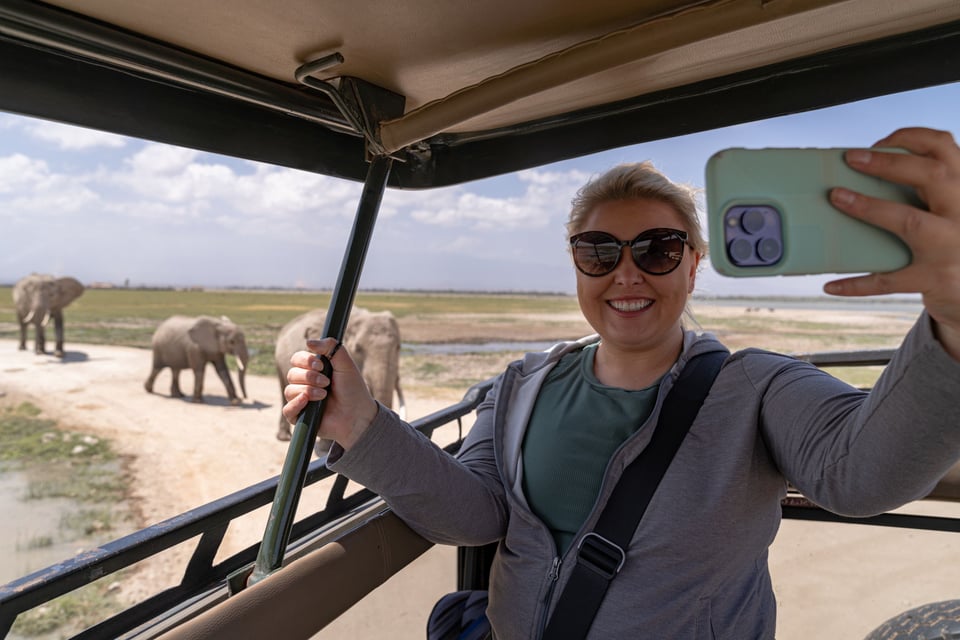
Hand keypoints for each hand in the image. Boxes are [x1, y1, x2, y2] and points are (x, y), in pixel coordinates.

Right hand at [282, 337, 378, 448]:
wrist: (358, 414)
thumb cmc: (353, 389)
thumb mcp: (345, 364)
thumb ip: (331, 347)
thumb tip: (308, 342)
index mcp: (313, 370)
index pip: (297, 359)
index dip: (306, 360)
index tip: (321, 365)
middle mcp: (305, 384)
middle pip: (292, 374)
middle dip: (309, 377)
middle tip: (327, 382)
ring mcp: (301, 400)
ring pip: (289, 390)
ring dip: (308, 391)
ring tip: (324, 395)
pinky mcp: (300, 417)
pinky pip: (287, 409)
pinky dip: (296, 404)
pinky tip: (307, 401)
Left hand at [824, 127, 959, 359]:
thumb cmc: (948, 242)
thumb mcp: (947, 210)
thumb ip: (924, 192)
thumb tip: (863, 176)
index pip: (945, 149)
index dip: (911, 138)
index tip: (877, 143)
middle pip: (933, 176)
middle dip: (889, 164)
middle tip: (852, 159)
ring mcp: (950, 247)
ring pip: (911, 221)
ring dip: (870, 207)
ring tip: (837, 197)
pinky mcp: (933, 279)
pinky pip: (889, 280)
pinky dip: (857, 283)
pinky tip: (830, 285)